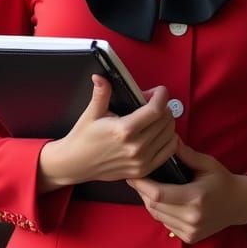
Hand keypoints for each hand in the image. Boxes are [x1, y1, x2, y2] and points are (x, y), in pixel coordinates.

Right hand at [43, 75, 179, 186]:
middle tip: (151, 103)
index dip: (162, 95)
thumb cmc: (83, 139)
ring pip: (171, 134)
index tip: (159, 91)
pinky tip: (159, 132)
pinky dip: (170, 139)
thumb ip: (101, 94)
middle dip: (163, 106)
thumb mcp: (91, 114)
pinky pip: (169, 151)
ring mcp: (141, 160)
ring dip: (167, 121)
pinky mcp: (143, 170)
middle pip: (166, 120)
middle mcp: (136, 147)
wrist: (75, 164)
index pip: (156, 109)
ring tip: (155, 117)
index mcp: (124, 130)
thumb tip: (100, 77)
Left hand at [125, 140, 246, 243]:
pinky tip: (162, 201)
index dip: (142, 185)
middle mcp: (192, 217)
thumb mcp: (207, 164)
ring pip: (157, 216)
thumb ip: (187, 154)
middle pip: (154, 206)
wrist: (239, 204)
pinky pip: (165, 224)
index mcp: (196, 197)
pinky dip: (160, 212)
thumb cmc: (222, 181)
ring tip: (146, 188)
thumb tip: (169, 140)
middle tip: (137, 178)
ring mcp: (191, 230)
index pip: (159, 194)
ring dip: (149, 202)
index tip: (133, 174)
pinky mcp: (189, 238)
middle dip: (142, 192)